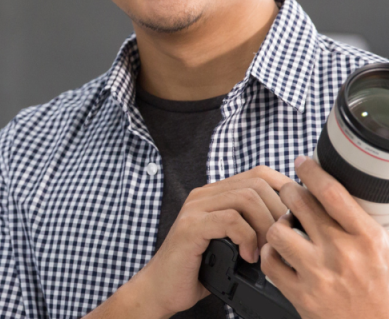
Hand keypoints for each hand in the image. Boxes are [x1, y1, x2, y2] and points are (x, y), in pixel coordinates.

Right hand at [135, 165, 292, 316]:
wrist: (163, 288)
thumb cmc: (201, 269)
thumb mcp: (233, 242)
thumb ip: (252, 225)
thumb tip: (293, 223)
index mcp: (216, 194)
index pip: (259, 173)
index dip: (284, 190)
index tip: (296, 217)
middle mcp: (205, 195)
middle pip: (256, 183)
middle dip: (278, 212)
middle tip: (283, 241)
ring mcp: (195, 208)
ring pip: (246, 197)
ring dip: (265, 226)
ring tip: (266, 250)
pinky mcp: (190, 226)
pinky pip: (230, 219)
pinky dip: (247, 239)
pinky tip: (248, 257)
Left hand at [261, 156, 388, 318]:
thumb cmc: (383, 289)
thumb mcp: (385, 249)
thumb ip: (362, 221)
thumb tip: (338, 191)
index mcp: (366, 238)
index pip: (333, 193)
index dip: (312, 171)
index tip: (303, 162)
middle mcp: (341, 253)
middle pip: (298, 203)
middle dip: (289, 191)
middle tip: (290, 194)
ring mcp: (319, 275)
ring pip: (277, 230)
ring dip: (278, 224)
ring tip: (286, 228)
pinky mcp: (301, 295)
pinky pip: (270, 261)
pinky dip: (270, 254)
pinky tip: (280, 254)